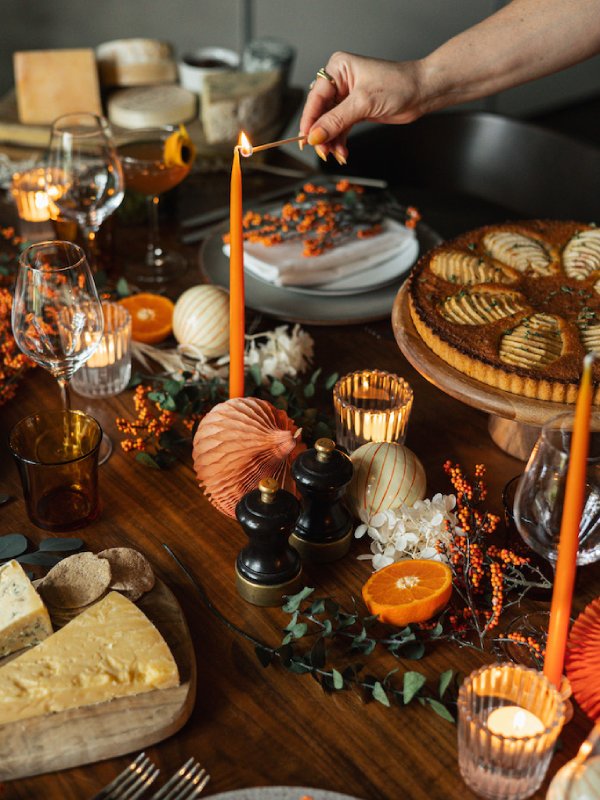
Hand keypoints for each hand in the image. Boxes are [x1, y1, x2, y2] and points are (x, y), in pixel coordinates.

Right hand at [300, 51, 423, 162]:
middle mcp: (340, 81)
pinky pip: (340, 128)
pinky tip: (341, 151)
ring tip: (335, 154)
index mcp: (339, 68)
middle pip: (321, 112)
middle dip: (321, 133)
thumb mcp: (363, 103)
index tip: (306, 139)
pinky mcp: (355, 110)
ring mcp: (347, 97)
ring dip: (331, 141)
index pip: (316, 97)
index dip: (310, 120)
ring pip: (330, 123)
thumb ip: (337, 120)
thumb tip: (315, 135)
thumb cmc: (399, 84)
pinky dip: (340, 141)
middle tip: (322, 151)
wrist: (422, 92)